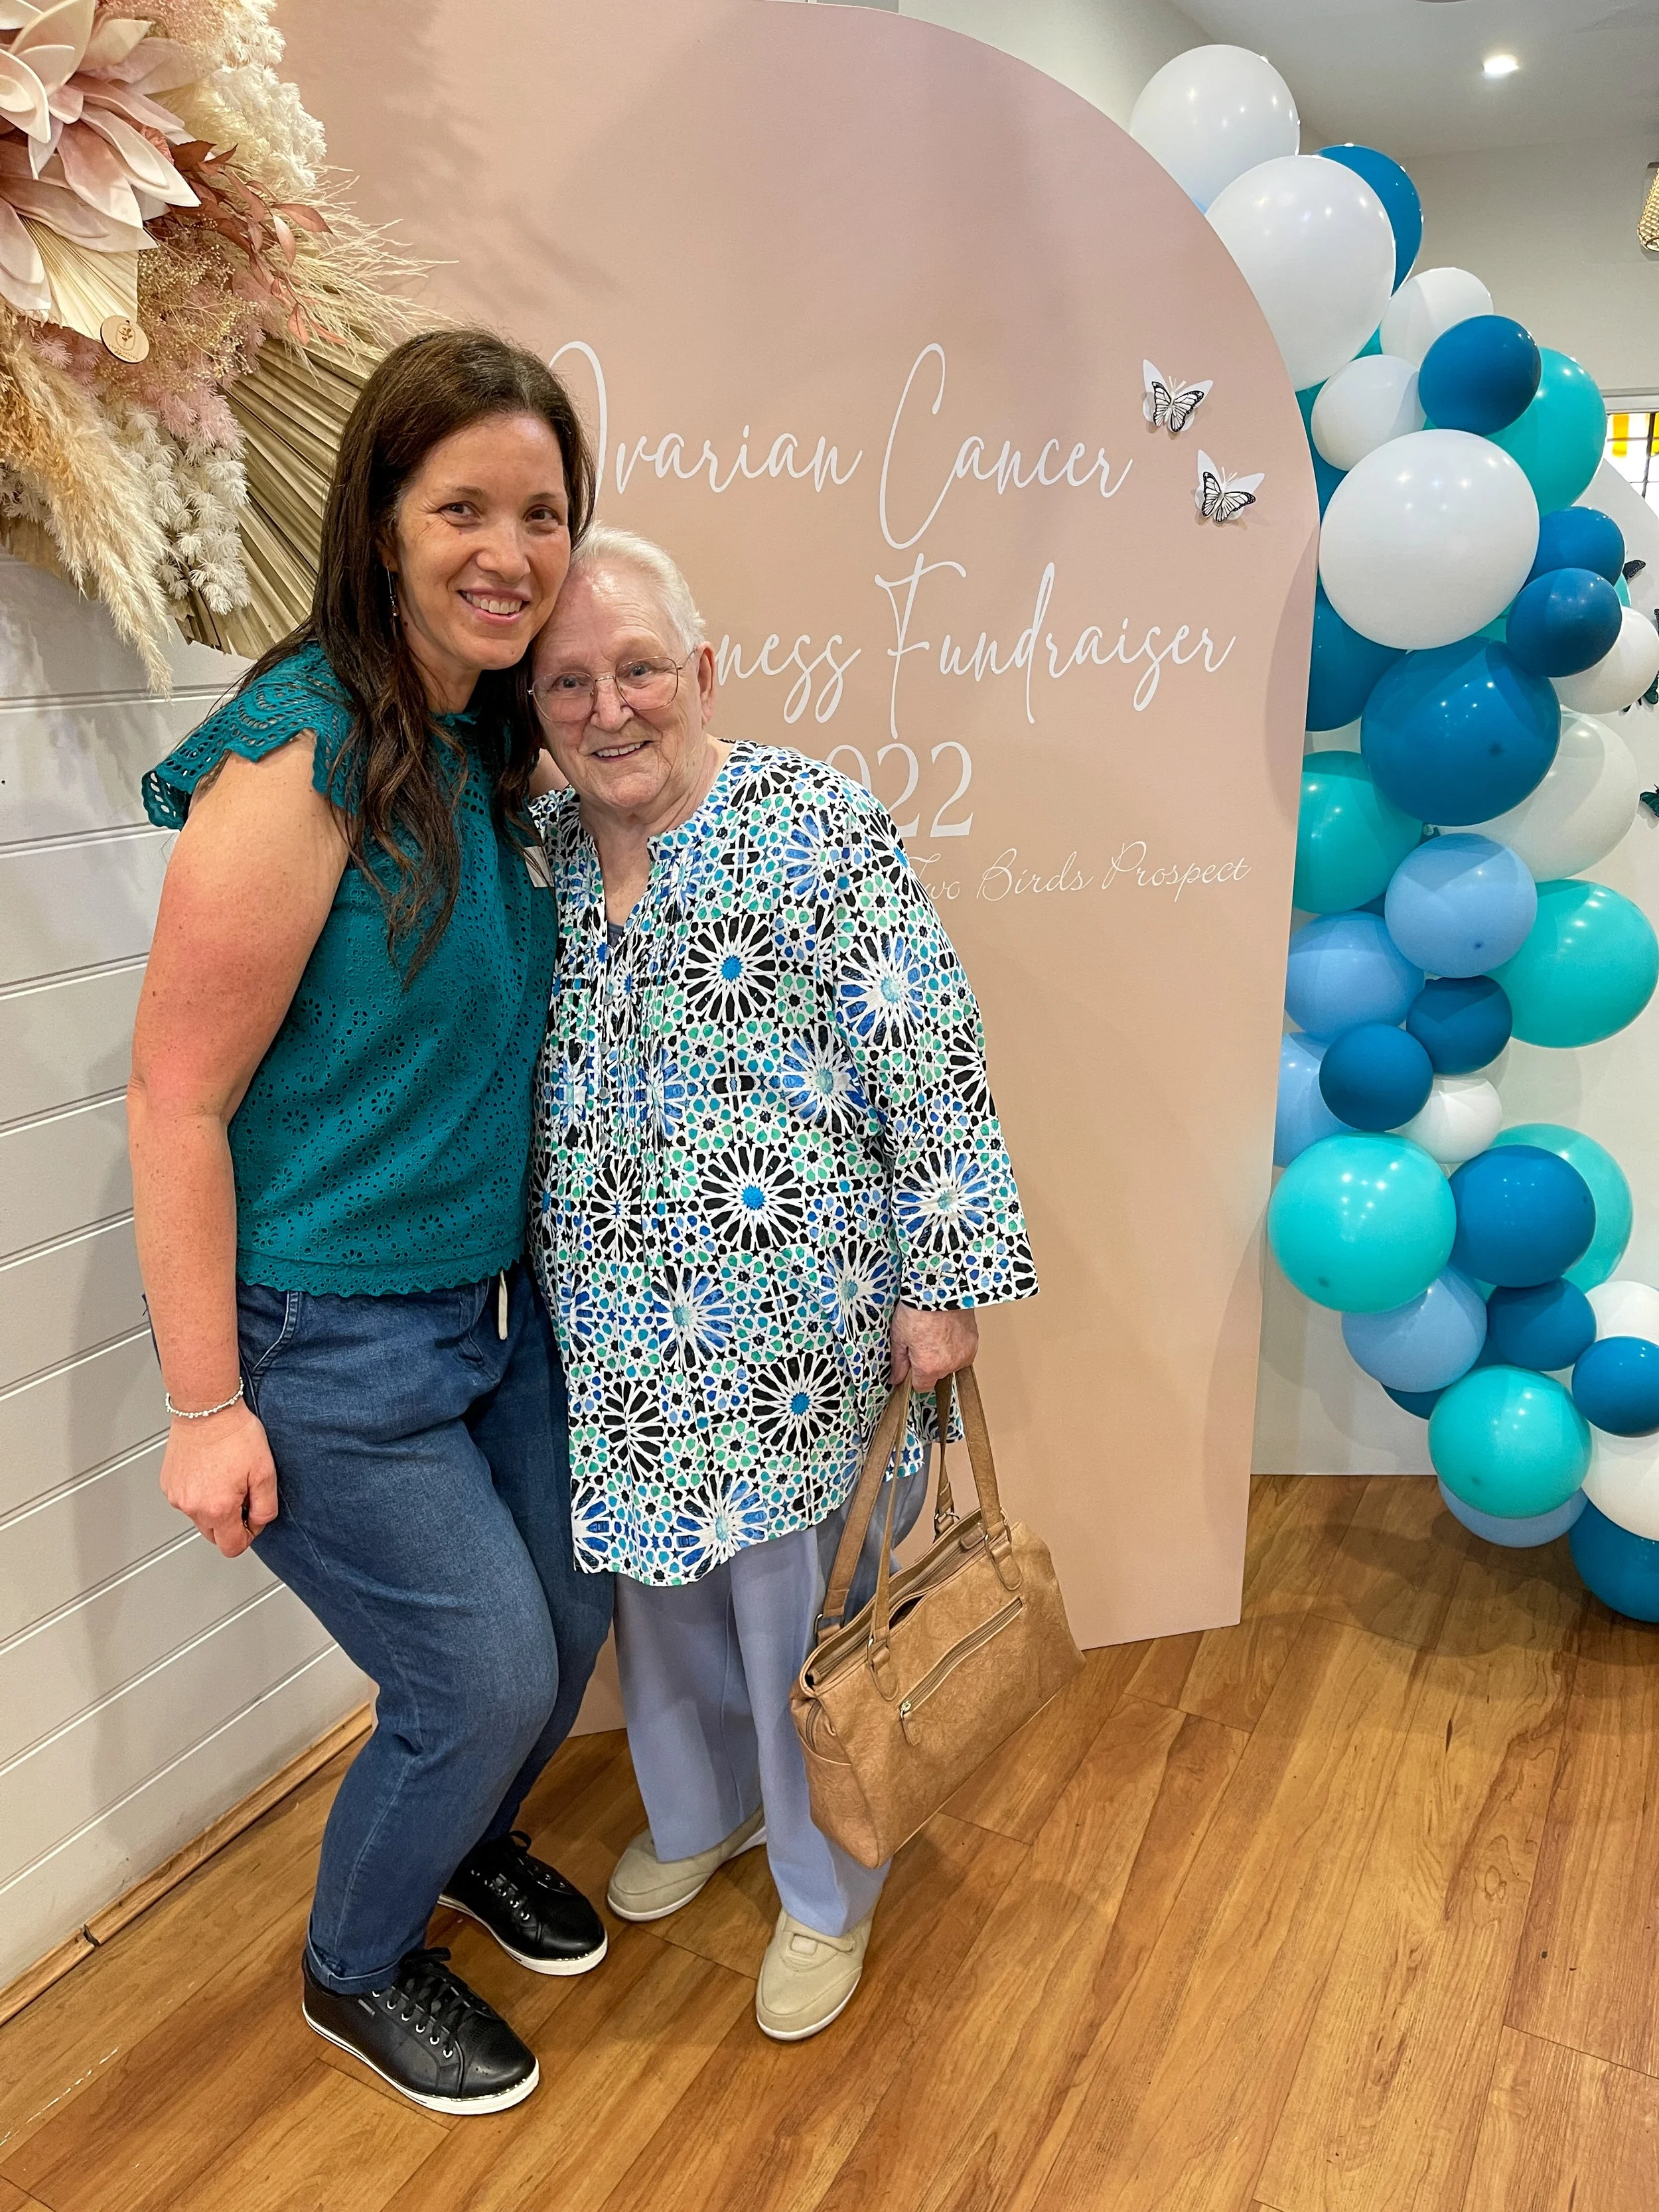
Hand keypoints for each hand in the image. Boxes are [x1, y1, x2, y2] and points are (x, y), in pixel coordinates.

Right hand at [159, 1400, 278, 1557]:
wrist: (206, 1409)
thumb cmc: (235, 1434)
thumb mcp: (265, 1472)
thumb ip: (265, 1507)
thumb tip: (258, 1522)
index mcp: (217, 1509)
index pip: (232, 1547)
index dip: (248, 1535)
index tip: (253, 1517)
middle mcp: (192, 1507)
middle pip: (214, 1536)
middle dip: (230, 1522)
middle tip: (241, 1493)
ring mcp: (176, 1496)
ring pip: (199, 1517)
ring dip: (214, 1507)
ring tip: (224, 1477)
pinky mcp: (167, 1484)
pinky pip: (187, 1500)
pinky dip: (199, 1493)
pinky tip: (209, 1471)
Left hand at [889, 1304, 978, 1394]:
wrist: (940, 1289)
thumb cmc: (918, 1309)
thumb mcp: (899, 1337)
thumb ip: (898, 1363)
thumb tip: (896, 1379)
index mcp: (928, 1367)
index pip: (921, 1387)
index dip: (914, 1376)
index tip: (912, 1364)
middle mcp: (949, 1365)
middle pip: (937, 1375)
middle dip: (929, 1363)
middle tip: (922, 1342)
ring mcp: (964, 1354)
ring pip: (951, 1364)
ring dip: (944, 1355)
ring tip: (936, 1334)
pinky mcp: (974, 1342)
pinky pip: (963, 1352)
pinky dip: (956, 1346)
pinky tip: (948, 1331)